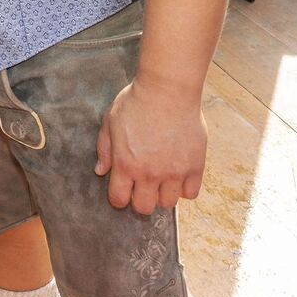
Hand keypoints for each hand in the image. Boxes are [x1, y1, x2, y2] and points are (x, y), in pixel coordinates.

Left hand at [95, 79, 207, 215]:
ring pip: (168, 203)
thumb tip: (101, 171)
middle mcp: (149, 174)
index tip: (123, 188)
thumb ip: (105, 149)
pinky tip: (179, 173)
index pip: (119, 200)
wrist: (168, 89)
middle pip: (144, 208)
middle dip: (141, 198)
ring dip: (163, 193)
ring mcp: (174, 172)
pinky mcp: (195, 167)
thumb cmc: (137, 101)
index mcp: (125, 164)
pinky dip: (185, 188)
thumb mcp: (110, 120)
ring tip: (163, 177)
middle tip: (143, 184)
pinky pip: (191, 193)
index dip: (119, 197)